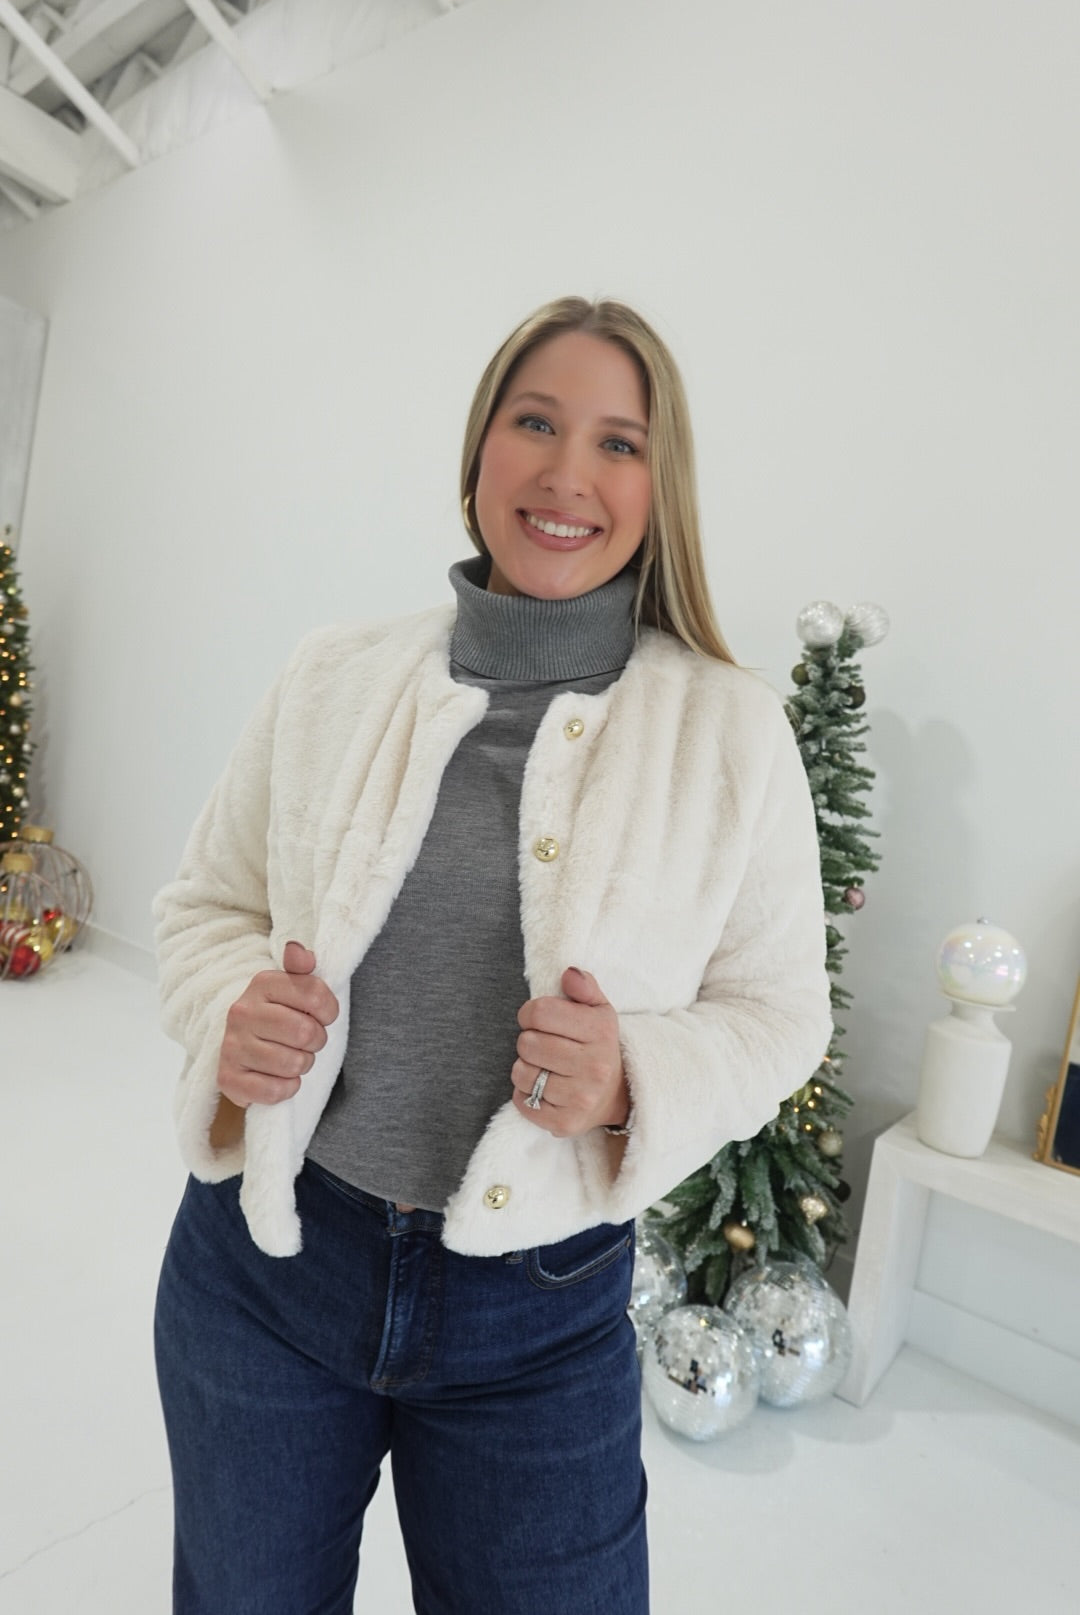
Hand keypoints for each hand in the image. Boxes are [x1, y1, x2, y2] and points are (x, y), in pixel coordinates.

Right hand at [216, 941, 339, 1109]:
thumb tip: (297, 949)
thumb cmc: (278, 1015)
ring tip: (292, 1057)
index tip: (322, 1016)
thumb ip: (301, 967)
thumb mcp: (292, 986)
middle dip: (316, 1041)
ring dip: (302, 1065)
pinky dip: (286, 1088)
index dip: (329, 1011)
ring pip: (294, 1064)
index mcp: (262, 983)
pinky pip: (275, 1091)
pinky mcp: (228, 1079)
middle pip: (306, 1033)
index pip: (316, 996)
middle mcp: (241, 1012)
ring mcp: (231, 1046)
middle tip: (307, 1041)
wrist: (242, 1046)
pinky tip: (279, 1078)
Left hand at [510, 967, 630, 1136]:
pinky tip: (544, 1088)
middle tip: (543, 1045)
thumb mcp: (598, 1011)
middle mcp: (595, 1066)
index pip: (541, 1012)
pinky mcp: (565, 1122)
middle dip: (529, 1041)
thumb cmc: (597, 1046)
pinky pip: (523, 1101)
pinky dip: (525, 1093)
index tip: (538, 1019)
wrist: (616, 1094)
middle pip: (528, 1043)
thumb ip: (584, 987)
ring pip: (522, 1073)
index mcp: (601, 1031)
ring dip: (525, 1068)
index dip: (530, 1013)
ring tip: (544, 1067)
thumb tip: (568, 974)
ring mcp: (581, 1098)